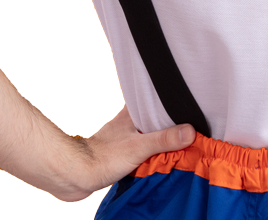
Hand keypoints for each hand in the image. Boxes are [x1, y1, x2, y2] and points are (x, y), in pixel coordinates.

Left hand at [61, 107, 195, 201]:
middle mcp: (128, 121)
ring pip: (148, 130)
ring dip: (160, 134)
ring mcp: (124, 136)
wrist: (77, 174)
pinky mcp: (121, 151)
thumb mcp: (139, 147)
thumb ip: (164, 139)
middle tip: (188, 118)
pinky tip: (160, 155)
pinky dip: (152, 148)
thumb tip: (190, 131)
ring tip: (179, 137)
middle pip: (153, 114)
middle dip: (169, 117)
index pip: (153, 96)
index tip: (185, 93)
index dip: (168, 95)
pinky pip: (142, 145)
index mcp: (132, 112)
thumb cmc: (103, 157)